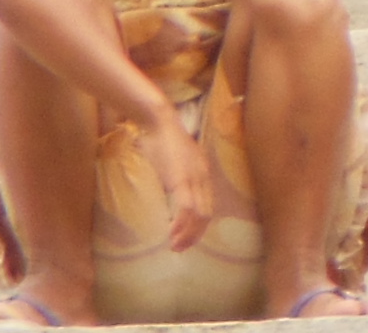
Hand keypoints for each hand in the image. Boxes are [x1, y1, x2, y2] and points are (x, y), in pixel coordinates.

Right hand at [136, 109, 213, 251]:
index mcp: (203, 171)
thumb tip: (170, 185)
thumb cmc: (162, 137)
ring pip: (199, 213)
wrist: (159, 120)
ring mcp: (193, 177)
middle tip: (181, 248)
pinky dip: (181, 223)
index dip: (200, 225)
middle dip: (195, 234)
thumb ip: (178, 172)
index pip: (208, 205)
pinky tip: (172, 233)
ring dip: (187, 233)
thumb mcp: (176, 157)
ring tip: (175, 246)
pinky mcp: (180, 178)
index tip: (188, 238)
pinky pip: (186, 206)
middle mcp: (203, 176)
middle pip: (207, 213)